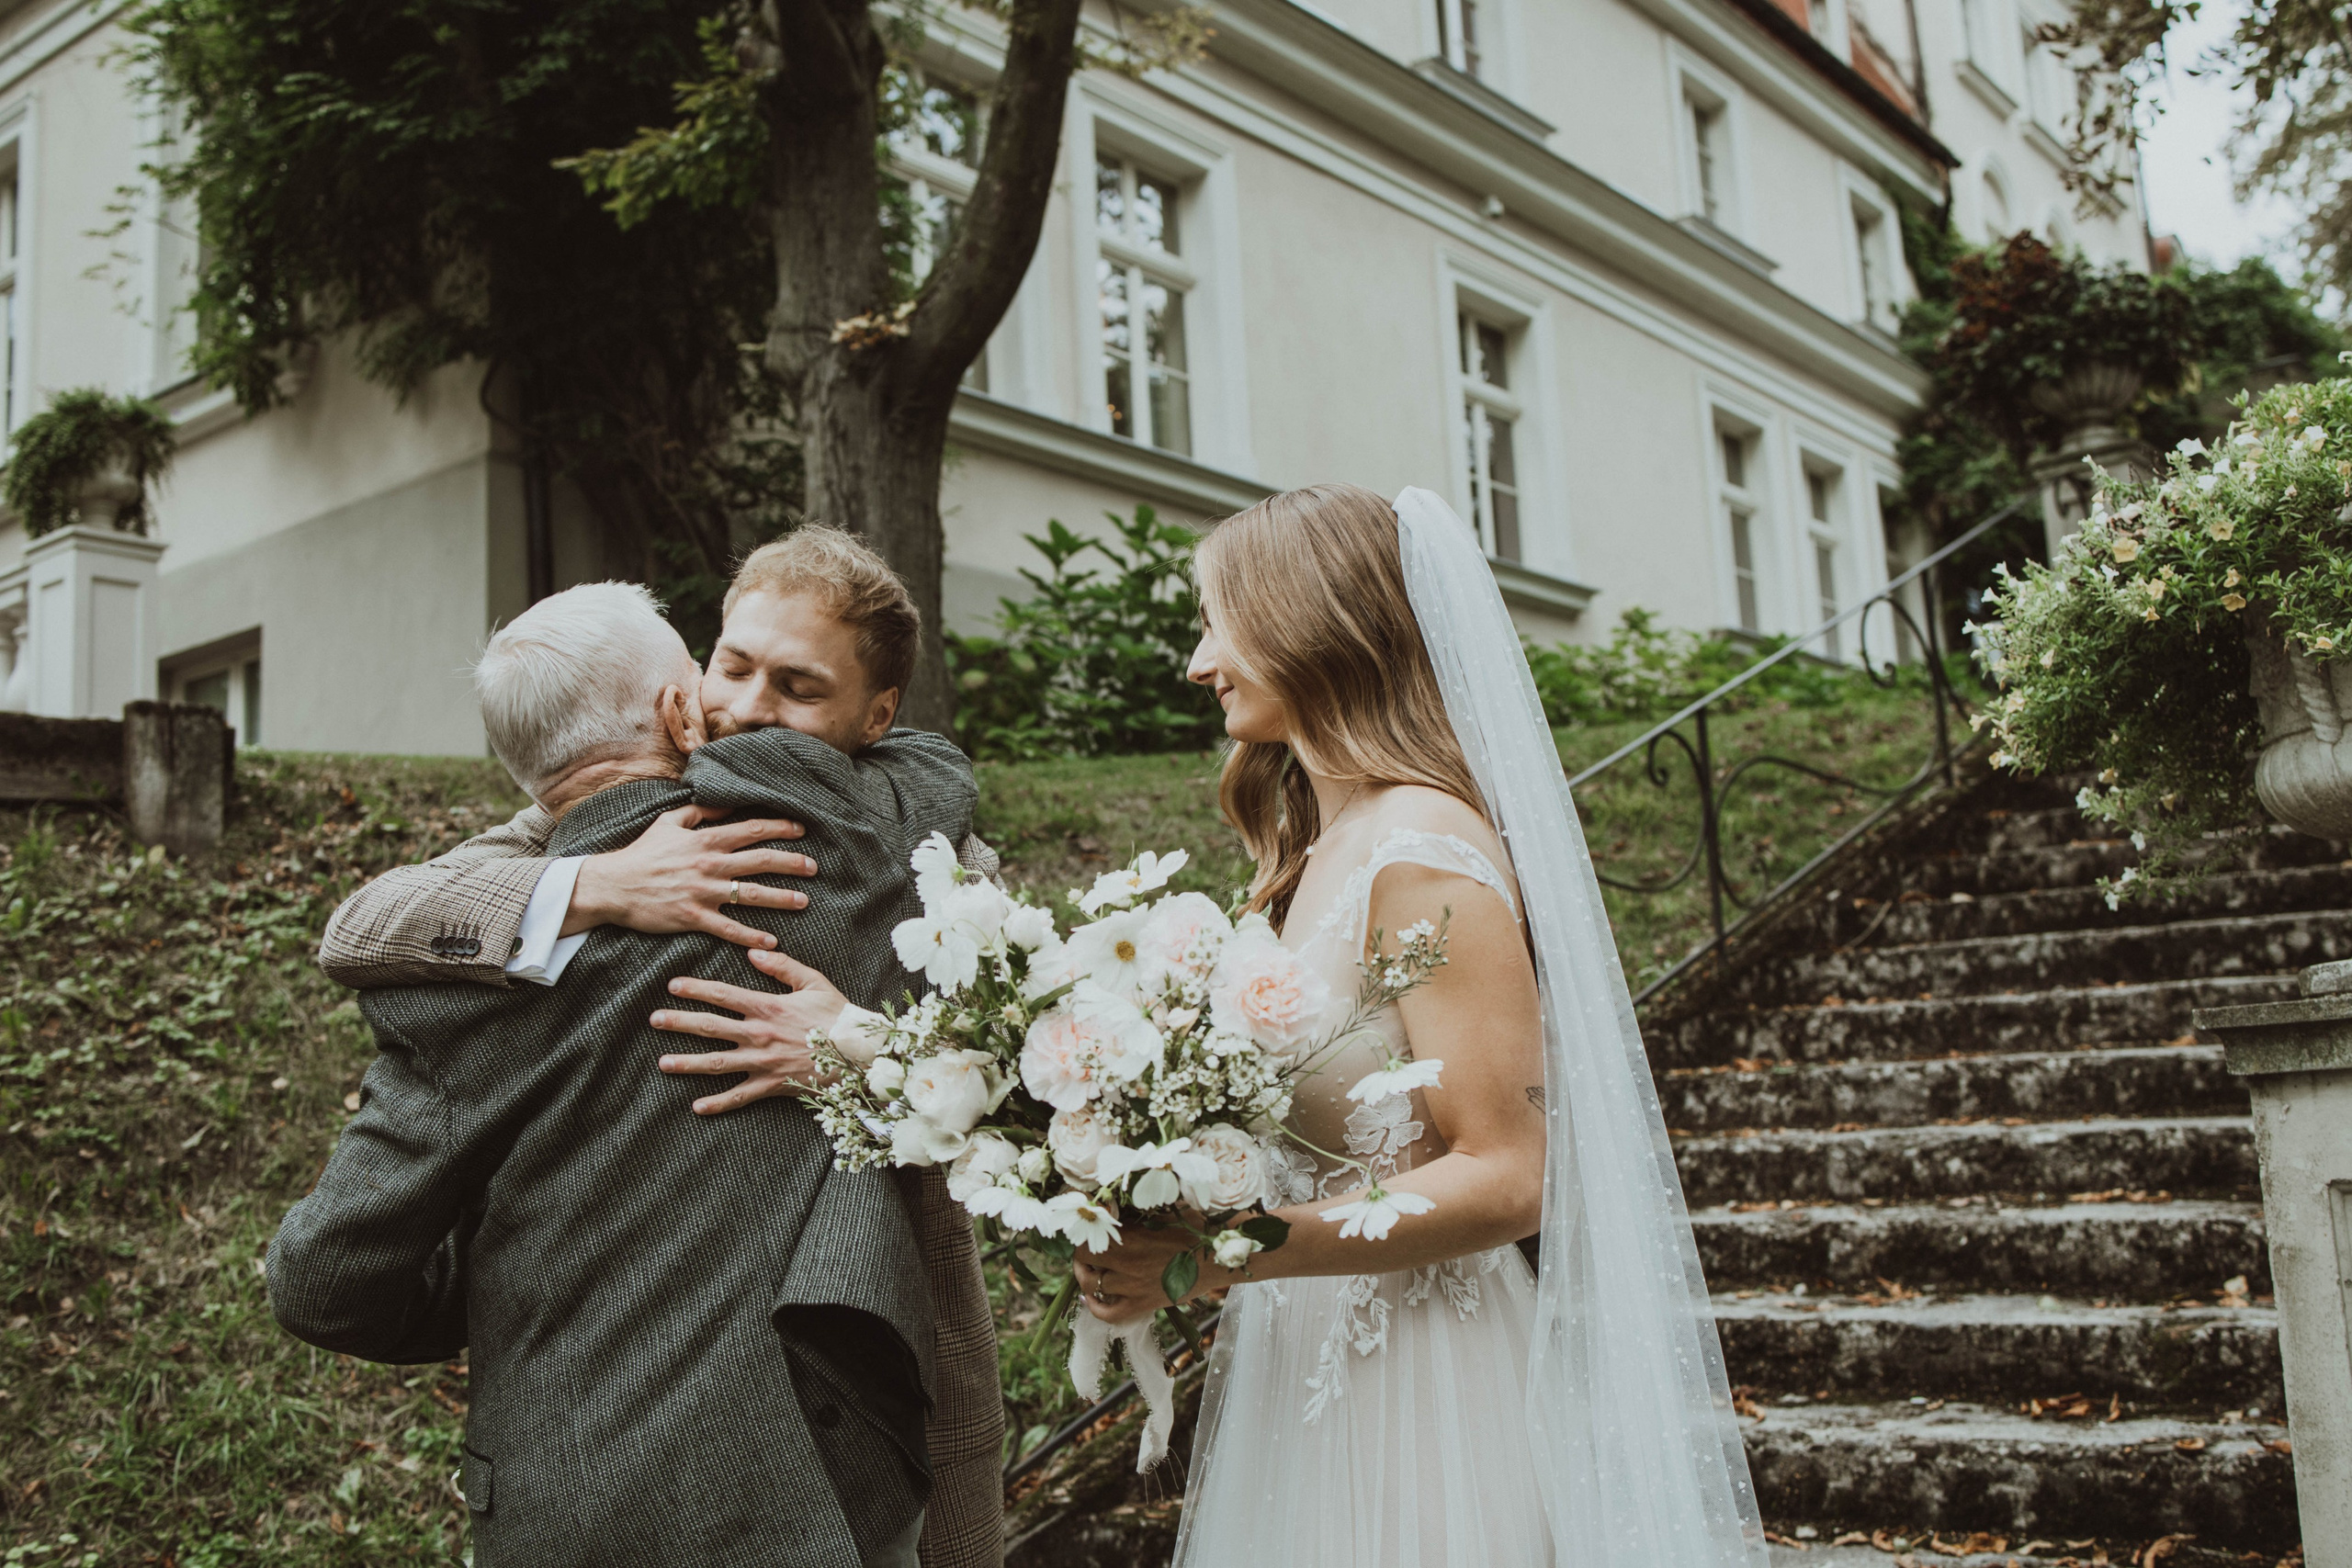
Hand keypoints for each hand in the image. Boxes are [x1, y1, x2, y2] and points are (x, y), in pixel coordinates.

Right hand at [567, 803, 814, 948]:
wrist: (611, 885)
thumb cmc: (641, 853)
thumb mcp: (668, 822)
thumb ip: (700, 811)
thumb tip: (727, 802)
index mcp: (705, 840)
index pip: (751, 830)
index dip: (780, 828)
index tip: (802, 829)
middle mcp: (709, 864)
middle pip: (760, 861)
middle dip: (791, 863)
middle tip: (815, 867)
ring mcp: (702, 892)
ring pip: (751, 894)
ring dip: (781, 898)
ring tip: (804, 901)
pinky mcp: (693, 917)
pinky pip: (728, 928)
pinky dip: (750, 936)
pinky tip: (771, 942)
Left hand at [652, 949, 850, 1112]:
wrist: (858, 1052)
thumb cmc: (837, 1015)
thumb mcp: (813, 982)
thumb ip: (781, 966)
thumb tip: (752, 953)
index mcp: (767, 1007)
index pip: (723, 995)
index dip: (696, 989)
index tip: (673, 985)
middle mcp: (759, 1034)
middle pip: (711, 1027)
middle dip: (679, 1022)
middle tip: (654, 1020)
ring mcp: (763, 1061)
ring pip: (716, 1063)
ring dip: (687, 1063)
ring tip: (663, 1062)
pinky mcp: (772, 1084)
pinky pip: (740, 1096)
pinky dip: (718, 1103)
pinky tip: (697, 1106)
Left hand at [1072, 1222, 1229, 1326]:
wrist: (1222, 1257)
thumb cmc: (1198, 1227)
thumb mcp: (1166, 1209)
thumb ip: (1136, 1210)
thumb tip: (1111, 1205)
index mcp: (1132, 1236)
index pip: (1089, 1234)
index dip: (1083, 1229)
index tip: (1087, 1224)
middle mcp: (1128, 1263)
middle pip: (1084, 1259)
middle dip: (1081, 1252)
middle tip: (1087, 1246)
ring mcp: (1135, 1287)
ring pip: (1092, 1286)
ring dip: (1085, 1275)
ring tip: (1089, 1268)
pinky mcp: (1144, 1305)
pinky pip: (1109, 1314)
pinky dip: (1095, 1308)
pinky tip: (1091, 1298)